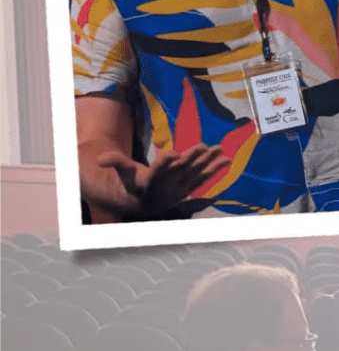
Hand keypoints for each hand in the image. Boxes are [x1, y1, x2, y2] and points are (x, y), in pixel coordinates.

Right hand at [96, 144, 227, 215]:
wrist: (144, 204)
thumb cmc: (132, 182)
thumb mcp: (124, 172)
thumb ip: (116, 162)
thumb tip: (100, 159)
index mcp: (150, 183)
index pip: (158, 172)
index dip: (165, 163)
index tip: (172, 153)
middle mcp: (167, 187)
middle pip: (181, 171)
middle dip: (192, 158)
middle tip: (202, 146)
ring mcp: (181, 188)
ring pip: (196, 173)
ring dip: (209, 162)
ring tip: (220, 149)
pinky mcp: (190, 187)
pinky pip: (205, 177)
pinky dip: (216, 169)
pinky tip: (227, 160)